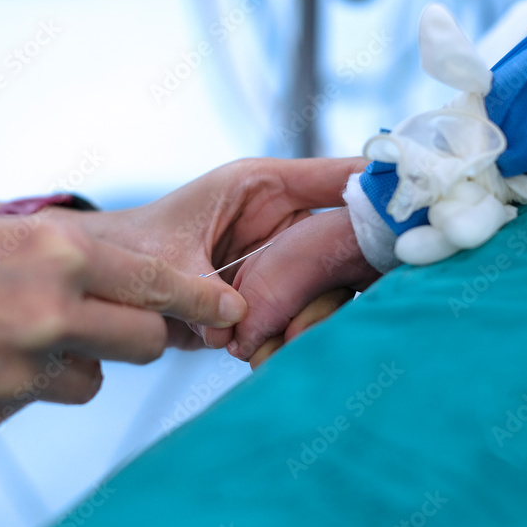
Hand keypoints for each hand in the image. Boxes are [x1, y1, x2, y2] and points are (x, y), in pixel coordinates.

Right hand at [0, 209, 245, 432]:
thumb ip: (60, 262)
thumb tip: (115, 291)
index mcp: (53, 253)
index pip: (158, 284)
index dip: (202, 300)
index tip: (232, 313)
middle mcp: (47, 314)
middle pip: (144, 344)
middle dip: (137, 337)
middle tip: (107, 324)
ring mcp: (16, 373)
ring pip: (90, 382)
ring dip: (71, 365)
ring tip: (6, 336)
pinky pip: (30, 404)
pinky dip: (15, 387)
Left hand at [81, 157, 367, 347]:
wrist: (105, 289)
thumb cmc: (129, 252)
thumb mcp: (163, 263)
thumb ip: (201, 290)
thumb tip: (237, 328)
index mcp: (262, 188)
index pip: (341, 175)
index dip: (383, 188)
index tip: (421, 209)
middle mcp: (284, 219)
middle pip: (351, 239)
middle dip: (342, 278)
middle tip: (319, 312)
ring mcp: (287, 258)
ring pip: (337, 284)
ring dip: (312, 317)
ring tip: (261, 340)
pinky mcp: (280, 294)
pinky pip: (311, 313)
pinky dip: (295, 336)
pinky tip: (264, 351)